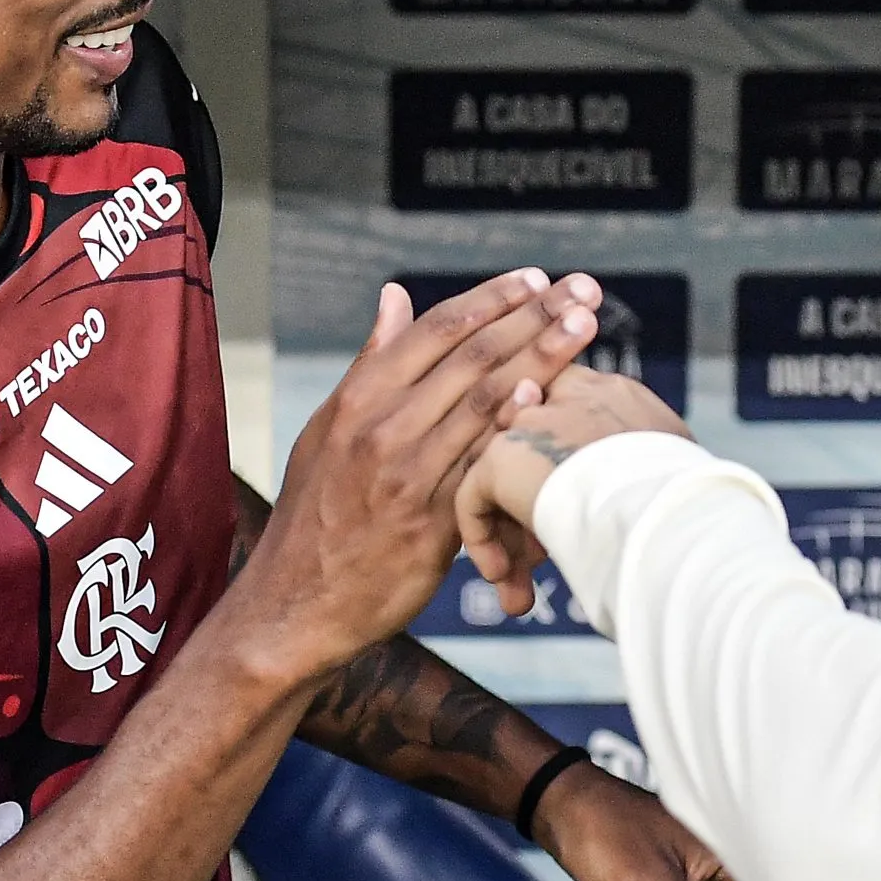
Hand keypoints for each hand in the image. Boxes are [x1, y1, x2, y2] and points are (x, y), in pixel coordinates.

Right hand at [242, 271, 601, 675]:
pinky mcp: (429, 522)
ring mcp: (406, 473)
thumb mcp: (328, 428)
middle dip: (533, 317)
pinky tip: (546, 400)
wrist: (296, 602)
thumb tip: (395, 296)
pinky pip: (480, 466)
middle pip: (471, 357)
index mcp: (359, 398)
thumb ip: (371, 362)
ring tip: (584, 327)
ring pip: (485, 401)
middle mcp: (381, 427)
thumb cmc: (319, 511)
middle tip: (583, 290)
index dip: (492, 299)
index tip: (537, 278)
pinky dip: (514, 430)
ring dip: (541, 359)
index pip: (437, 331)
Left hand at [457, 367, 690, 619]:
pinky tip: (503, 578)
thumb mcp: (680, 470)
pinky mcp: (502, 455)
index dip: (560, 468)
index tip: (567, 516)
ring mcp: (532, 421)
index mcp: (614, 395)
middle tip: (534, 556)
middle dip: (526, 504)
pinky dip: (483, 540)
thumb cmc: (694, 502)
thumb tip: (670, 500)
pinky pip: (474, 498)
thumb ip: (652, 467)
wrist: (669, 508)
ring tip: (513, 582)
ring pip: (500, 475)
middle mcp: (569, 395)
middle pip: (528, 444)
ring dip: (506, 533)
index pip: (566, 414)